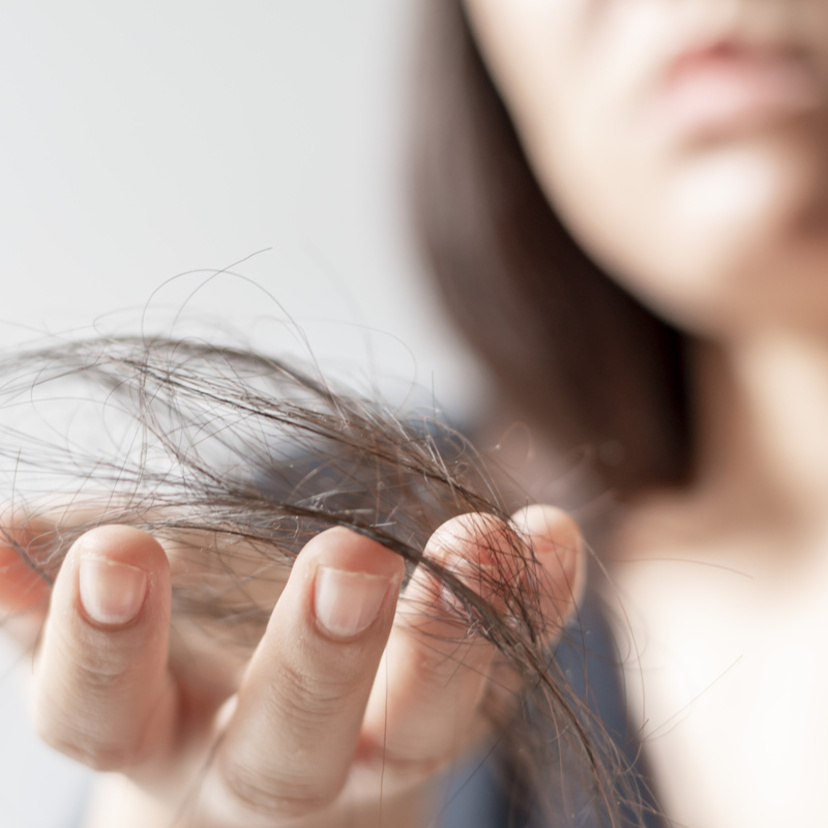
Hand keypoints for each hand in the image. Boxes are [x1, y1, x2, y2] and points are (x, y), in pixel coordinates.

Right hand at [0, 505, 583, 827]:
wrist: (272, 737)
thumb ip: (49, 594)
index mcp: (153, 732)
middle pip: (291, 738)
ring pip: (423, 724)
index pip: (106, 712)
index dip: (103, 642)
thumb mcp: (103, 630)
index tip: (115, 549)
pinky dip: (537, 602)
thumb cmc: (174, 659)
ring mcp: (374, 748)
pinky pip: (508, 666)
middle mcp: (266, 760)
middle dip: (319, 653)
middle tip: (351, 560)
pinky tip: (553, 532)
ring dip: (456, 629)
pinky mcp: (454, 712)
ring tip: (482, 537)